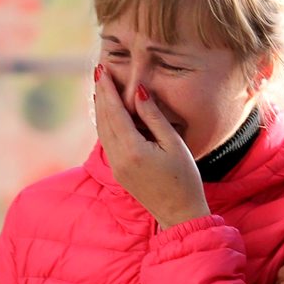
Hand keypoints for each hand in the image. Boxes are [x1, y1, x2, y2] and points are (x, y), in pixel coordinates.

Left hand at [94, 65, 209, 228]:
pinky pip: (107, 141)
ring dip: (101, 108)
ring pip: (102, 131)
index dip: (108, 90)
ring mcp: (116, 167)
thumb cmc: (184, 178)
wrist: (180, 213)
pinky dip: (106, 123)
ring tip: (100, 87)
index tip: (102, 70)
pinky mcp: (119, 171)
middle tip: (98, 71)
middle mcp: (119, 158)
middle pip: (104, 119)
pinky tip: (108, 113)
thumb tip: (138, 92)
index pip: (115, 112)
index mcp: (132, 150)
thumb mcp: (174, 143)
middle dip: (101, 94)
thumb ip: (154, 117)